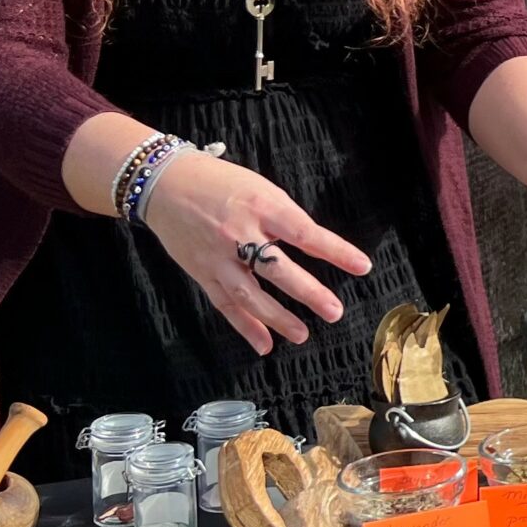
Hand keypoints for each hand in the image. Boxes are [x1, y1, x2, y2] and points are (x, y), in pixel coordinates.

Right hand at [140, 150, 372, 354]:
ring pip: (249, 294)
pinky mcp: (201, 272)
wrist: (165, 183)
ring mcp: (217, 257)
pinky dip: (244, 326)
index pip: (305, 234)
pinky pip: (225, 304)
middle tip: (335, 311)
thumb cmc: (221, 181)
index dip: (336, 251)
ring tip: (303, 335)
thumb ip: (285, 217)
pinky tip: (264, 344)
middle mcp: (239, 233)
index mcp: (261, 206)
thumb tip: (315, 246)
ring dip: (277, 318)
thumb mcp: (260, 188)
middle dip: (308, 292)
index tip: (362, 267)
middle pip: (277, 269)